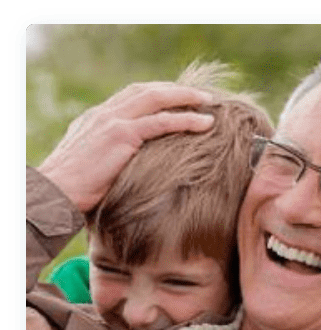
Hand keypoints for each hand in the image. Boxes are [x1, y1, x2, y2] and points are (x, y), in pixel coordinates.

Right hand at [38, 82, 215, 211]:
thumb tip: (132, 172)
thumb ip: (111, 159)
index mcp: (97, 118)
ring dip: (185, 98)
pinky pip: (161, 122)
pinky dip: (185, 120)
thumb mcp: (94, 167)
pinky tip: (205, 123)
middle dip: (175, 90)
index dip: (158, 94)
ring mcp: (113, 121)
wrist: (56, 192)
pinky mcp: (121, 135)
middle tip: (201, 96)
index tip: (179, 99)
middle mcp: (105, 114)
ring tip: (209, 102)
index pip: (132, 97)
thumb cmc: (74, 190)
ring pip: (156, 98)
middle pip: (146, 91)